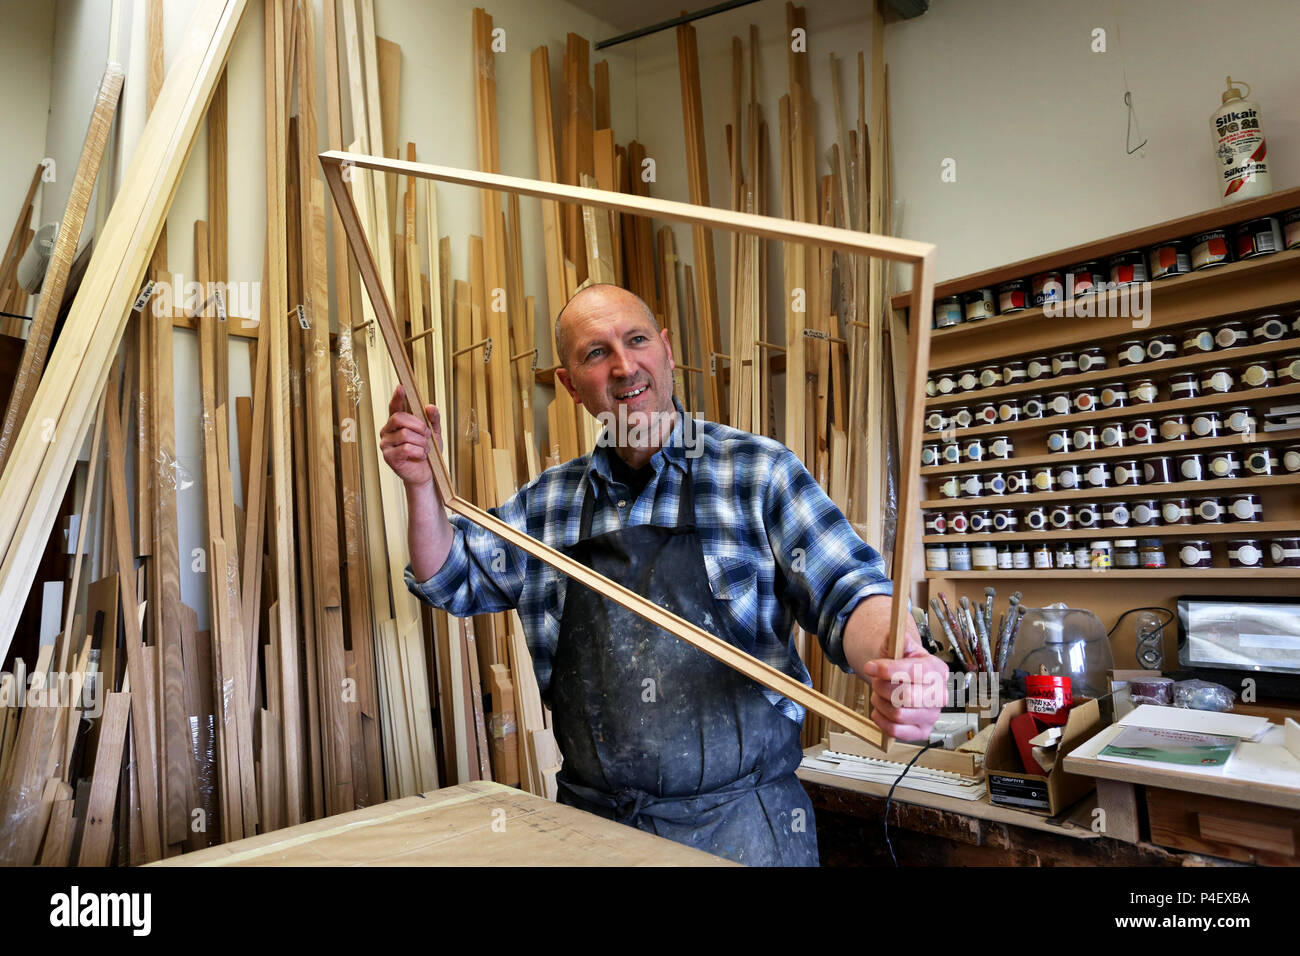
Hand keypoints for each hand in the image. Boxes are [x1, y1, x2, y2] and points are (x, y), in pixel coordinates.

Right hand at [379, 386, 442, 487]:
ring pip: (405, 434)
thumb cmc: (427, 452)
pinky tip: (421, 456)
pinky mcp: (389, 457)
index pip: (394, 406)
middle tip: (427, 434)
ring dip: (421, 442)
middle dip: (418, 425)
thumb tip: (430, 406)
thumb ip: (433, 419)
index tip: (401, 387)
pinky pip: (406, 449)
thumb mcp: (435, 433)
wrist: (427, 473)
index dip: (397, 396)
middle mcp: (388, 431)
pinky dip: (419, 452)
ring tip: (425, 449)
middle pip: (398, 418)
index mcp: (397, 422)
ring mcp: (386, 444)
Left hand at [860, 625, 948, 742]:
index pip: (915, 672)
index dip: (888, 670)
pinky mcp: (922, 731)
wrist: (905, 680)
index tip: (870, 666)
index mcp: (937, 670)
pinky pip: (895, 731)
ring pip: (898, 714)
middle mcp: (939, 694)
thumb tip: (898, 636)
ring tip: (880, 695)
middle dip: (882, 687)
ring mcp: (932, 715)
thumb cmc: (903, 665)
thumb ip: (897, 639)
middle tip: (876, 682)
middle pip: (905, 696)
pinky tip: (880, 709)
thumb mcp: (900, 647)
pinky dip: (881, 719)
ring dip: (880, 703)